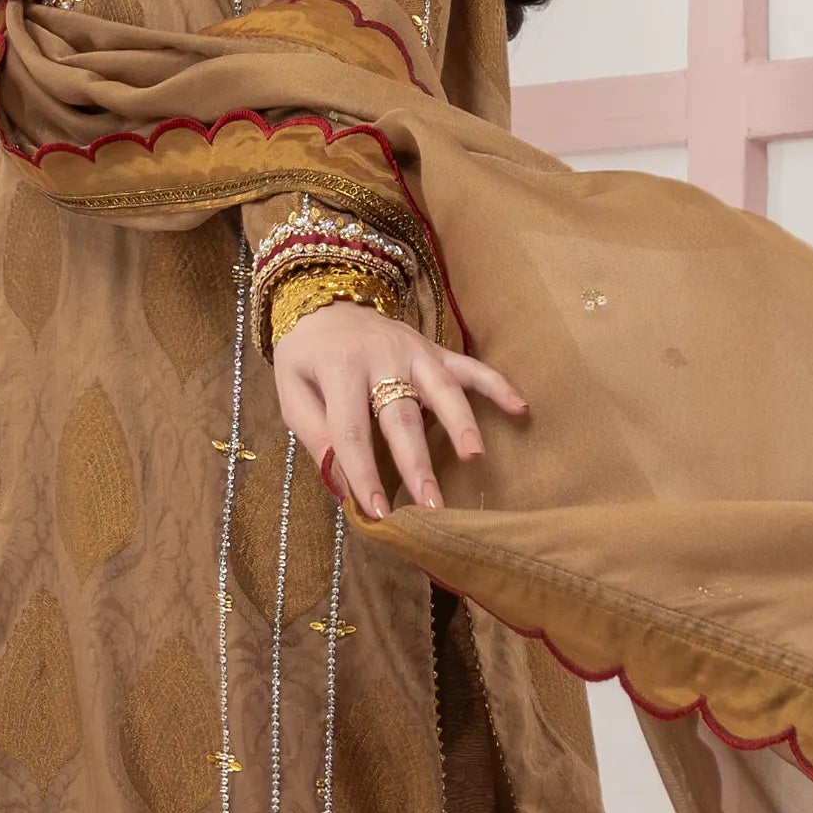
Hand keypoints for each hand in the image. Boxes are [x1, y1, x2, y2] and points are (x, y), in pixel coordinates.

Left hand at [272, 301, 525, 520]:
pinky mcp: (433, 348)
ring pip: (442, 389)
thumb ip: (315, 432)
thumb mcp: (292, 391)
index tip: (377, 513)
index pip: (352, 431)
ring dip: (460, 424)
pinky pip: (469, 366)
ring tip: (475, 458)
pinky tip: (520, 408)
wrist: (321, 298)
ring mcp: (412, 350)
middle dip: (417, 463)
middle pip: (401, 416)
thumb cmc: (306, 356)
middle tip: (431, 504)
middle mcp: (380, 357)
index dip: (363, 474)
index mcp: (339, 368)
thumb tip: (342, 480)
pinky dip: (497, 385)